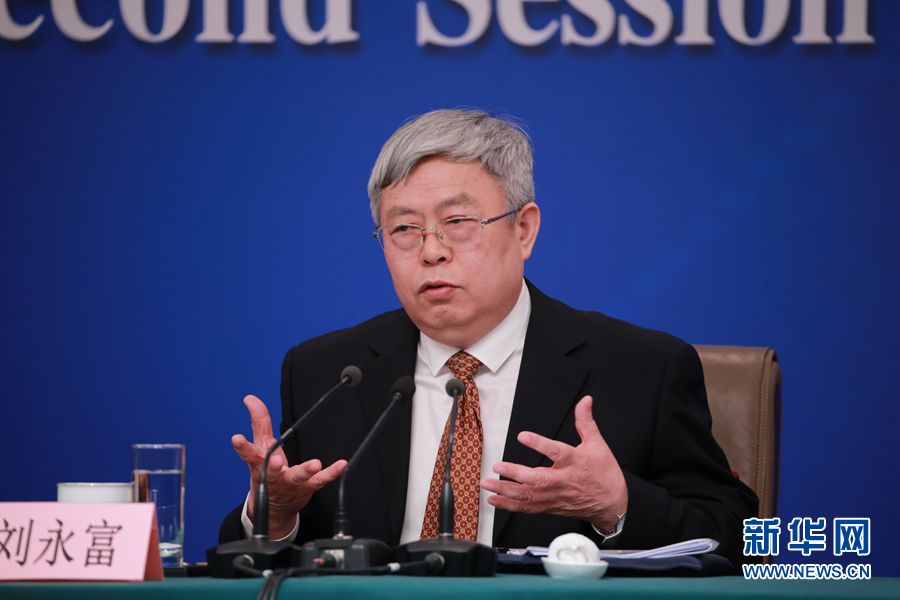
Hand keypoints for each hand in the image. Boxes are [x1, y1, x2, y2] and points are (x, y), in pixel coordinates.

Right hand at [231, 395, 346, 537]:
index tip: (236, 439)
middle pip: (271, 471)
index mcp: (259, 464)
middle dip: (272, 467)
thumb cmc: (267, 471)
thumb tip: (250, 398)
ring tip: (315, 464)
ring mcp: (291, 482)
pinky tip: (342, 465)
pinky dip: (332, 473)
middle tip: (274, 461)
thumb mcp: (261, 445)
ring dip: (305, 471)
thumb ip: (259, 421)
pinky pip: (321, 480)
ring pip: (297, 478)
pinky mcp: (308, 486)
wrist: (275, 507)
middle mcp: (273, 475)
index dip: (242, 447)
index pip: (248, 455)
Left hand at [479, 395, 626, 531]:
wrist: (612, 504)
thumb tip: (585, 401)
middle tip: (498, 466)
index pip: (556, 452)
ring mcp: (555, 496)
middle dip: (515, 474)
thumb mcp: (598, 444)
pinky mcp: (550, 507)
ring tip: (488, 483)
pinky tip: (494, 499)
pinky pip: (528, 508)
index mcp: (575, 462)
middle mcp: (563, 481)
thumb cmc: (604, 474)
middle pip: (538, 479)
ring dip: (506, 491)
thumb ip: (586, 422)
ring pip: (529, 496)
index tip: (523, 436)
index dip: (539, 444)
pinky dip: (510, 505)